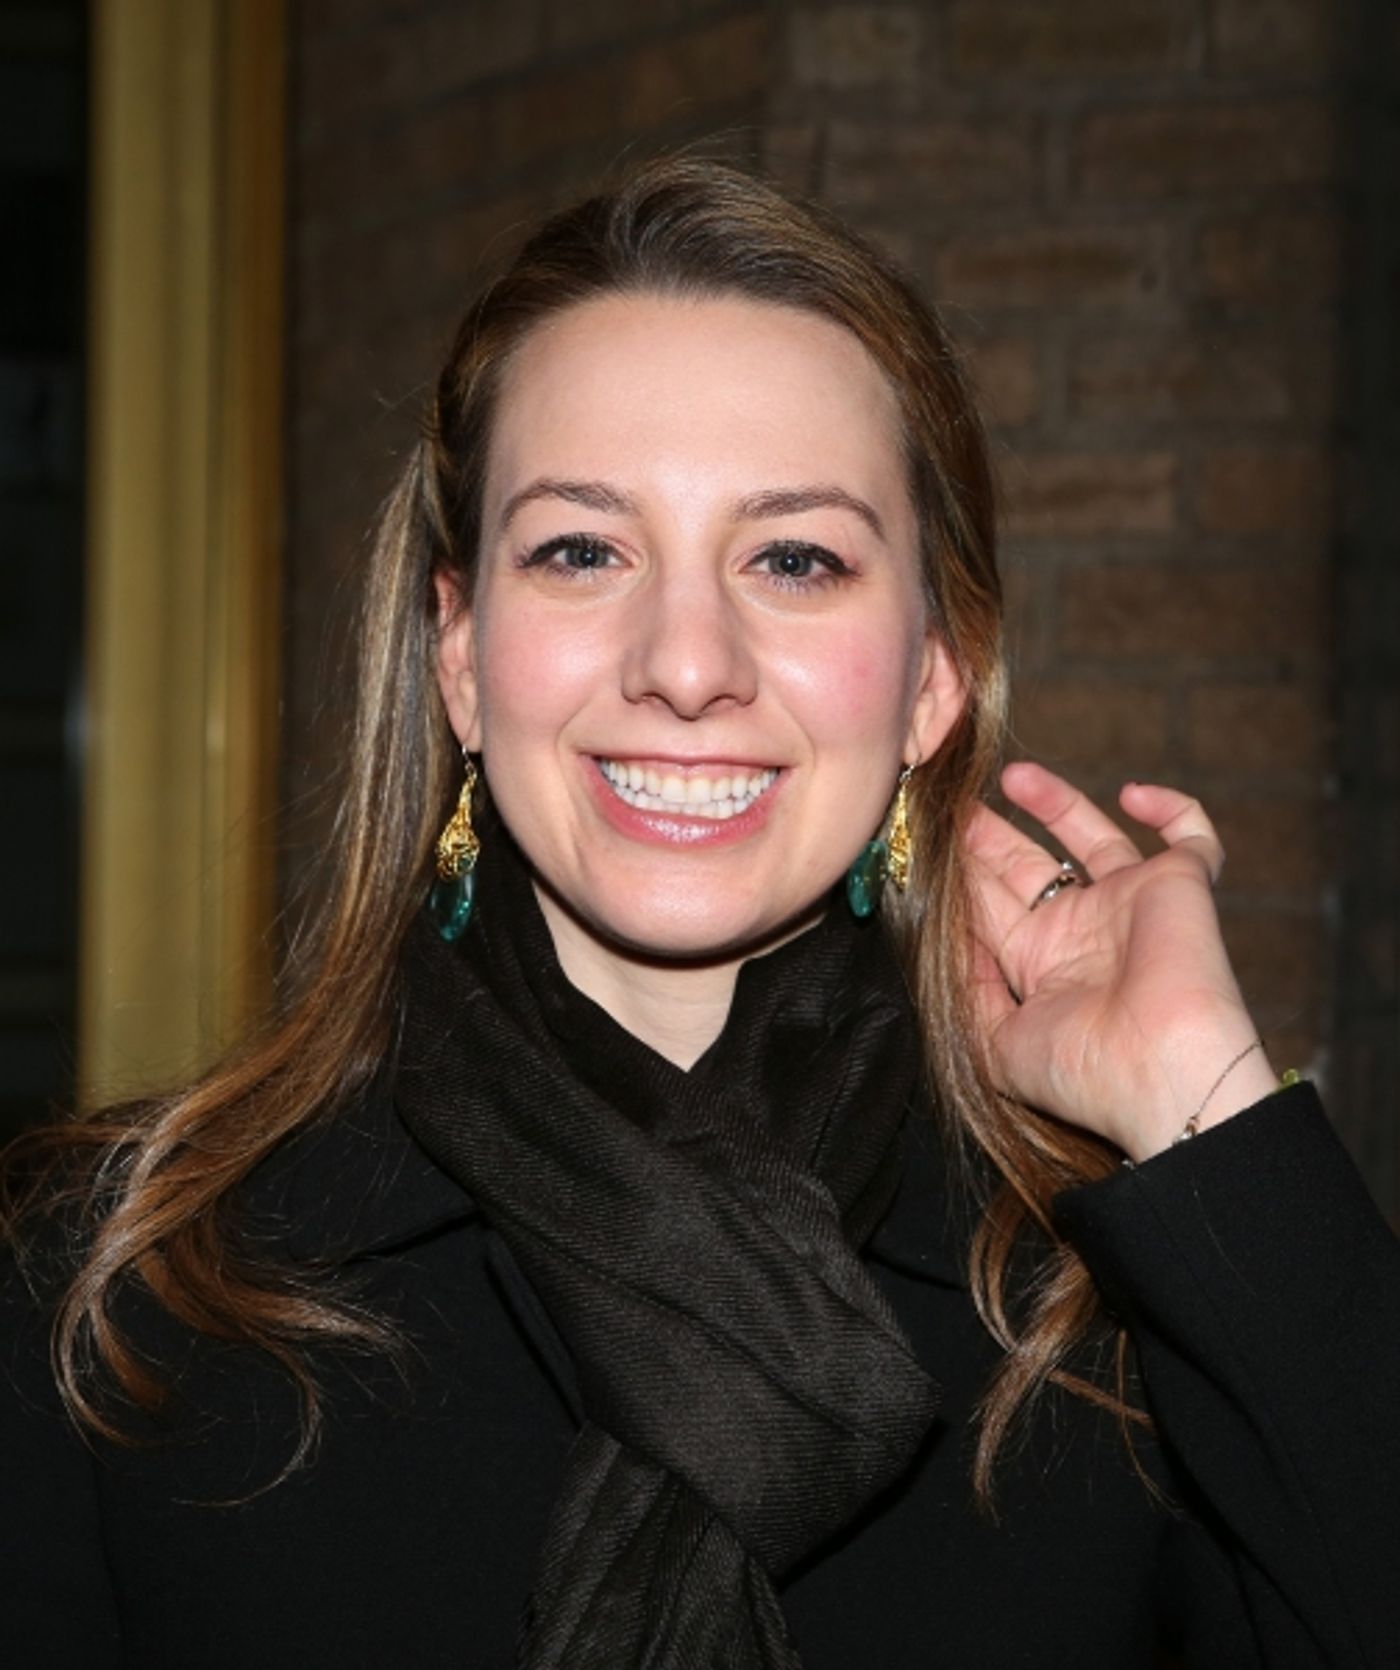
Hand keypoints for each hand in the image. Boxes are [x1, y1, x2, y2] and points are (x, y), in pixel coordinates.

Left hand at [964, 762, 1278, 1162]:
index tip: (925, 841)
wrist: (1159, 1070)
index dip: (962, 872)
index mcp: (1040, 964)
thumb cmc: (1080, 1069)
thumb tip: (945, 936)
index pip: (992, 904)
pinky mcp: (1181, 884)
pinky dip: (1171, 808)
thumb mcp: (994, 1042)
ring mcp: (1131, 904)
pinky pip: (1192, 836)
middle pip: (1030, 865)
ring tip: (1012, 778)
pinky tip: (1132, 794)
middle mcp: (1083, 930)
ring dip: (1055, 803)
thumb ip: (967, 987)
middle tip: (955, 803)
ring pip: (1095, 837)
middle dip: (991, 835)